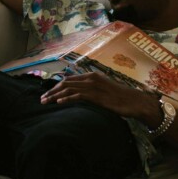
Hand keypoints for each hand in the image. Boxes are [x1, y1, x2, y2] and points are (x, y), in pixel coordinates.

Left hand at [40, 72, 158, 121]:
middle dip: (51, 91)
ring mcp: (93, 86)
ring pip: (68, 89)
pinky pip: (78, 96)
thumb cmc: (120, 98)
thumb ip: (91, 90)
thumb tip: (79, 95)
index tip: (47, 93)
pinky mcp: (97, 96)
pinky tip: (58, 103)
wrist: (135, 101)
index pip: (69, 79)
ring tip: (45, 101)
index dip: (56, 86)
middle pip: (65, 83)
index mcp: (91, 76)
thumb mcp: (103, 90)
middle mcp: (91, 78)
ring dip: (54, 95)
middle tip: (42, 99)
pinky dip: (66, 99)